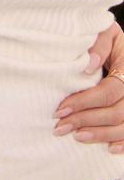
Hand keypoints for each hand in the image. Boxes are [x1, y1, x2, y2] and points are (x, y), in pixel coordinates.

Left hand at [54, 22, 123, 152]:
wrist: (118, 40)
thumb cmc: (105, 32)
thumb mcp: (104, 30)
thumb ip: (98, 44)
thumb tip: (88, 65)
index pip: (108, 92)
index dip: (85, 102)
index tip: (61, 108)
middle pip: (116, 112)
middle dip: (87, 121)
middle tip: (61, 127)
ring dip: (101, 134)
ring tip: (77, 137)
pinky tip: (109, 149)